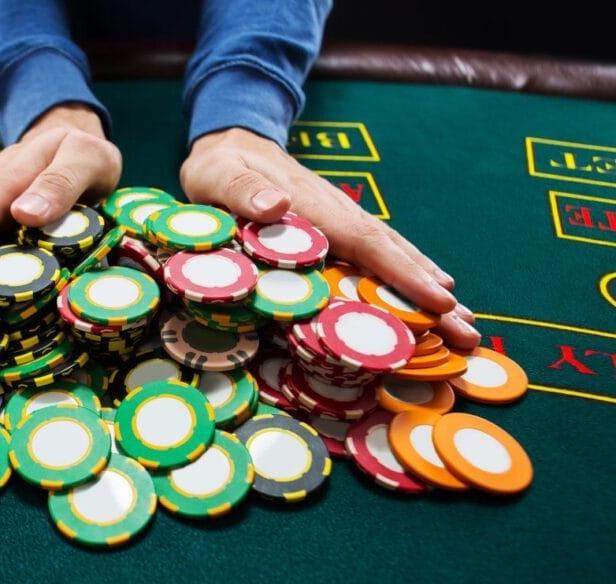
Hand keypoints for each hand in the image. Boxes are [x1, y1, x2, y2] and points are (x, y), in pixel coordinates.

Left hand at [181, 127, 479, 348]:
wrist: (231, 142)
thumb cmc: (220, 168)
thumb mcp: (218, 176)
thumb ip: (242, 191)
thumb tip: (278, 205)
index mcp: (313, 207)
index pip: (366, 243)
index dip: (402, 275)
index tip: (439, 302)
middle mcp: (338, 213)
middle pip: (393, 255)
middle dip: (433, 295)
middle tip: (471, 334)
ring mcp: (342, 219)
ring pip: (393, 256)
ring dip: (429, 290)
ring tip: (466, 325)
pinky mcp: (337, 227)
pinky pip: (378, 254)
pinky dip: (408, 275)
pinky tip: (430, 293)